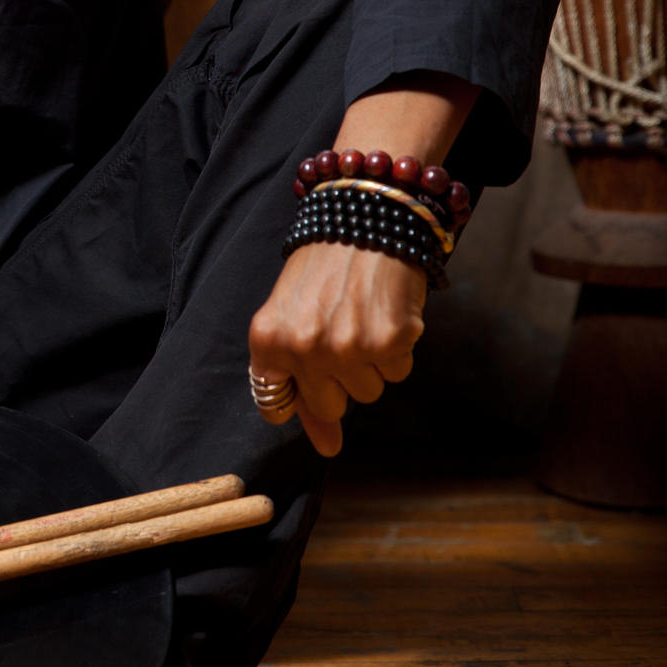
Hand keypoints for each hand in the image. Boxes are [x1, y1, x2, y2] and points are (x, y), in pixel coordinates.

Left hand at [249, 241, 424, 456]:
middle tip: (341, 332)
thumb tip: (328, 448)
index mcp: (268, 340)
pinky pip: (398, 372)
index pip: (275, 405)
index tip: (309, 369)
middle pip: (329, 407)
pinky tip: (386, 312)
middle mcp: (303, 348)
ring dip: (370, 363)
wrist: (364, 218)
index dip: (298, 392)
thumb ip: (300, 385)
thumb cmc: (323, 269)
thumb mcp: (292, 316)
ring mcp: (346, 348)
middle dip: (339, 379)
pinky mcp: (388, 342)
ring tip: (363, 316)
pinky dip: (397, 348)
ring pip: (368, 393)